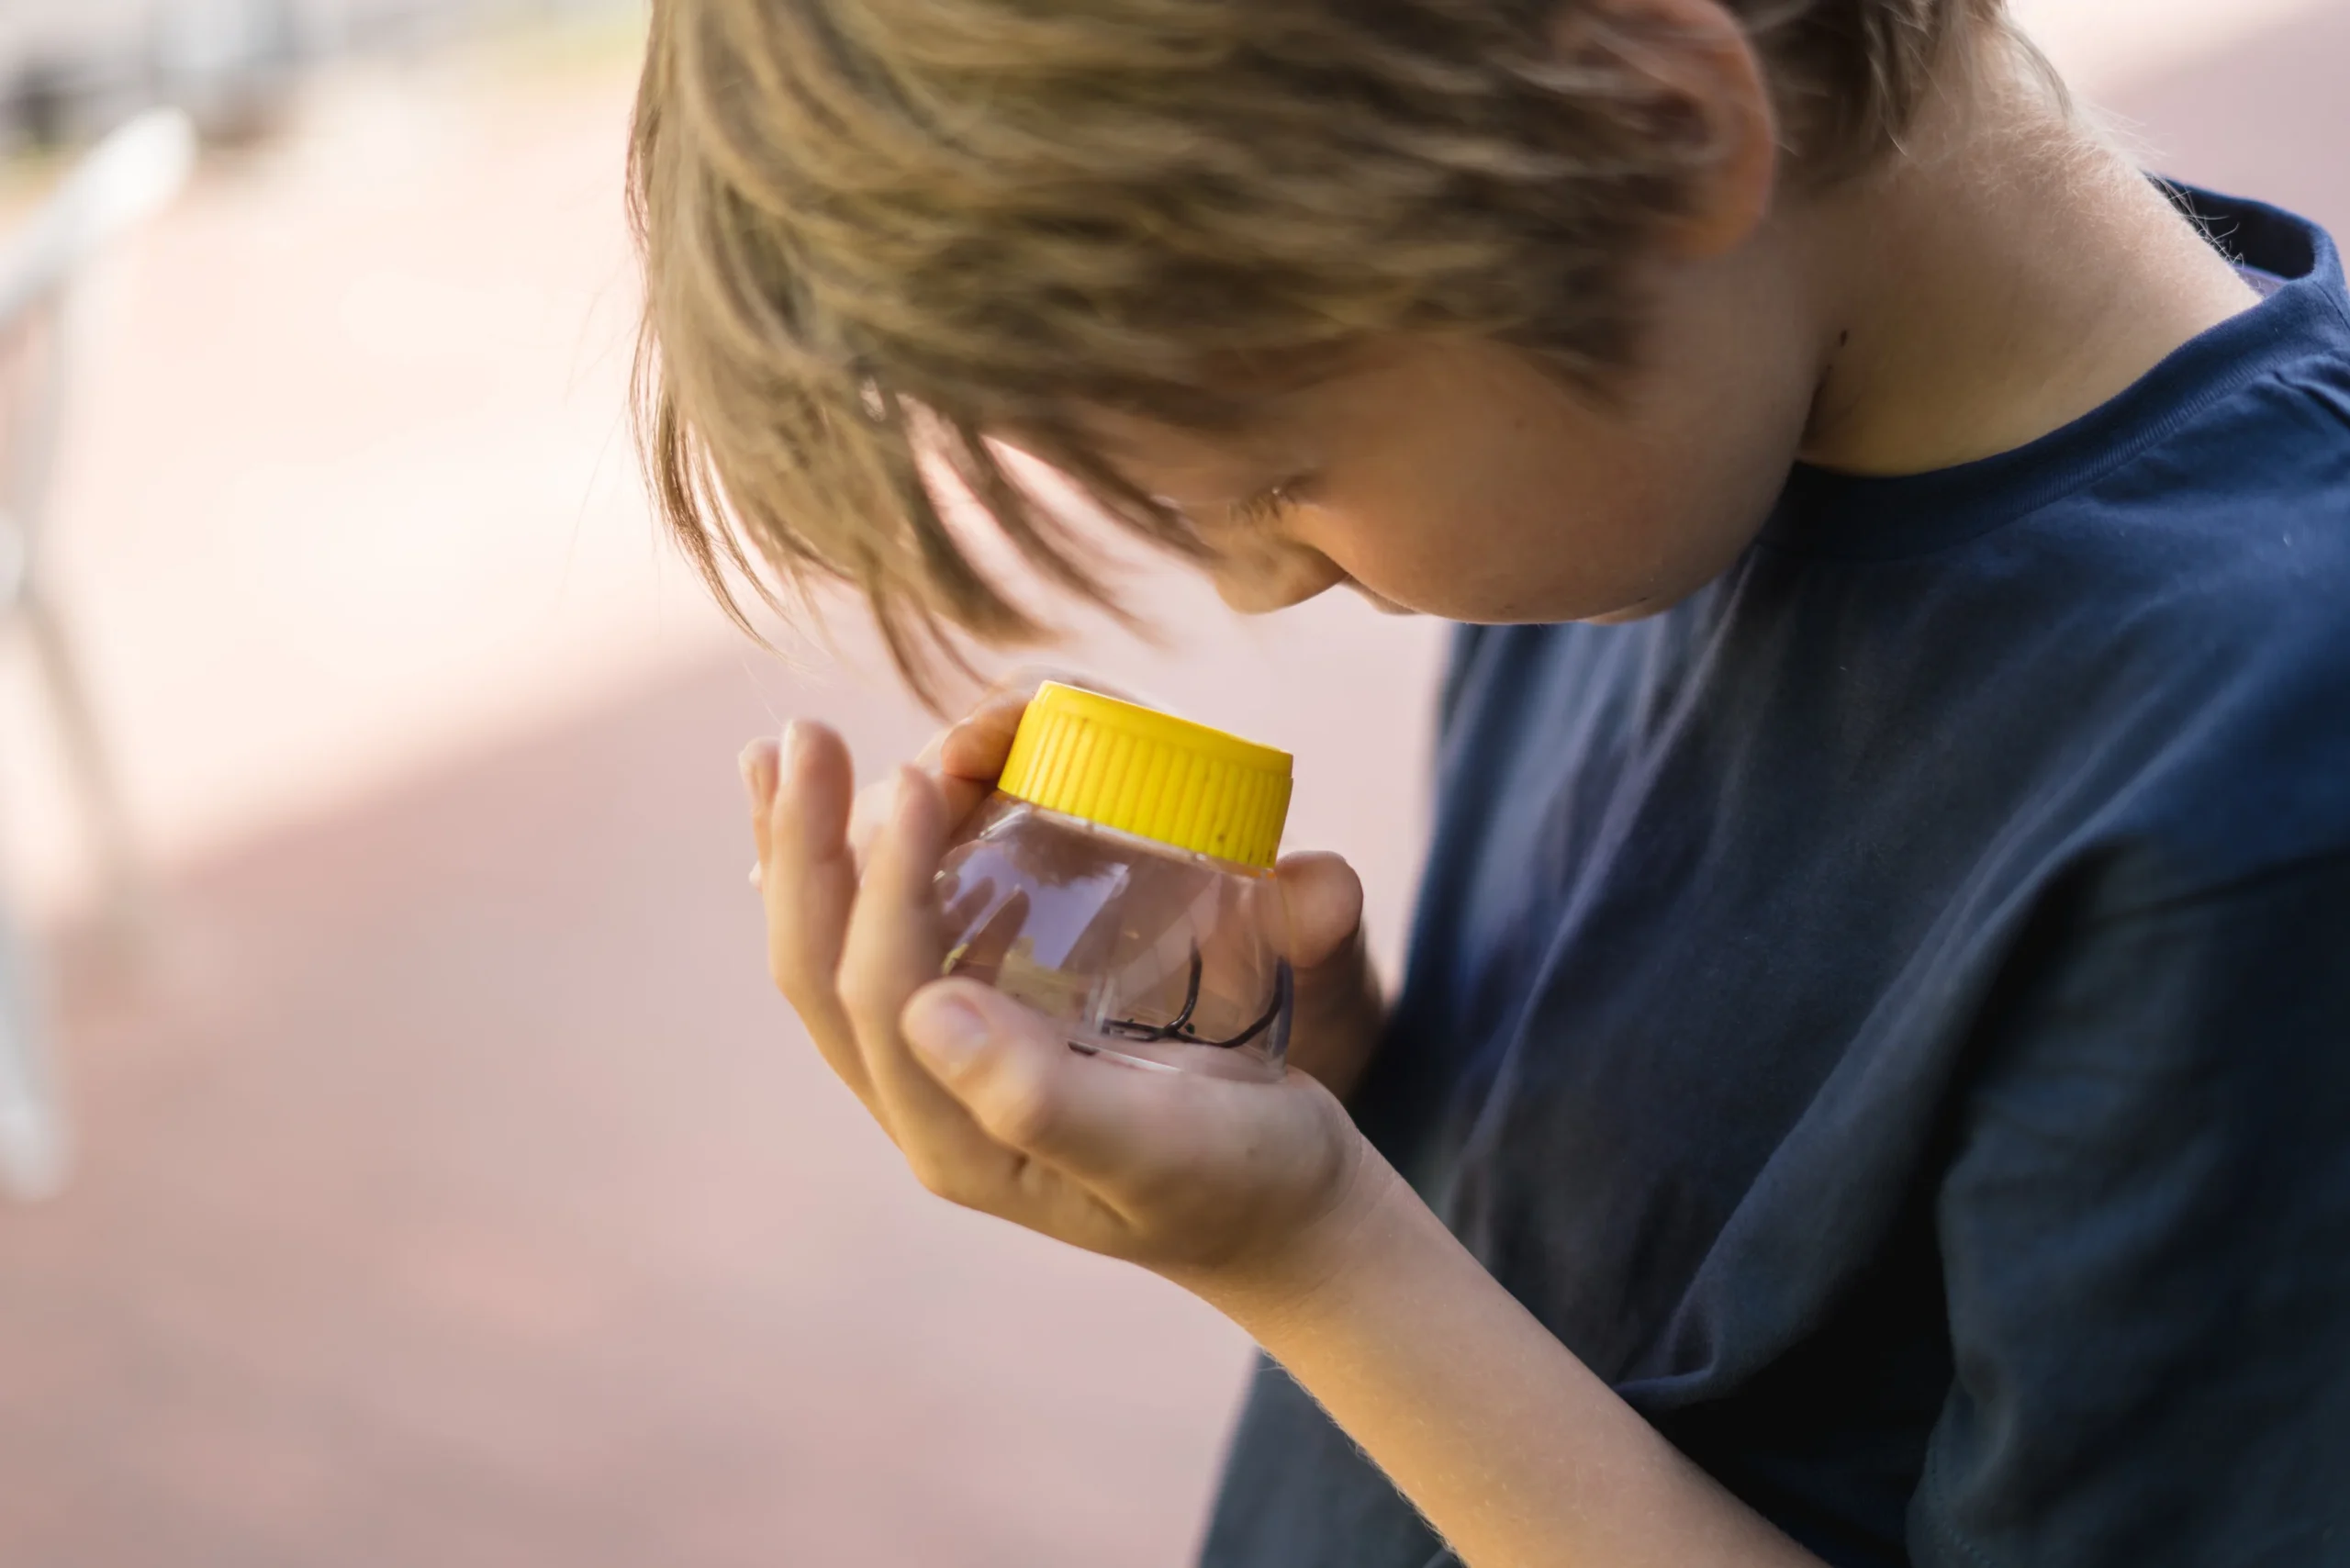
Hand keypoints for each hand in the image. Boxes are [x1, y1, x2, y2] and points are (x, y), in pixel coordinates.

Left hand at [740, 715, 1388, 1302]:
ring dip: (807, 852)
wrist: (1290, 1218)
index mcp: (958, 1141)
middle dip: (801, 847)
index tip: (922, 773)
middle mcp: (927, 1112)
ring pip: (836, 956)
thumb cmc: (1248, 1179)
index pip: (881, 991)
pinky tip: (861, 813)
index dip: (886, 878)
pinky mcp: (976, 1043)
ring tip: (787, 753)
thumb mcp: (1163, 1147)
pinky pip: (886, 950)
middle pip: (821, 970)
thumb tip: (927, 1010)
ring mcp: (943, 1078)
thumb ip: (1047, 1097)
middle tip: (804, 731)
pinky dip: (857, 874)